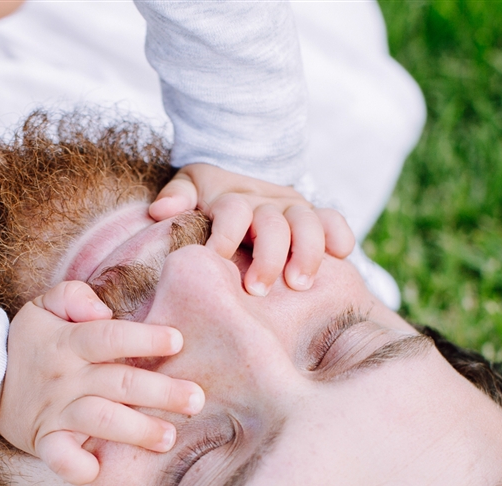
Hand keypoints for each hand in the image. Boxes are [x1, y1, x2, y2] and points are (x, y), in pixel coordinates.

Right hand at [0, 281, 204, 484]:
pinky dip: (75, 466)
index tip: (176, 340)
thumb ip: (73, 296)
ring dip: (135, 430)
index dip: (142, 337)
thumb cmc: (29, 343)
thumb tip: (102, 311)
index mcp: (68, 343)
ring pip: (99, 419)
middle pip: (117, 382)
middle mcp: (65, 377)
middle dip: (160, 392)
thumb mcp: (42, 306)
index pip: (108, 337)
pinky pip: (58, 456)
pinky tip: (97, 471)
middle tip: (197, 399)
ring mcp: (55, 411)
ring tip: (168, 437)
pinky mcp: (45, 440)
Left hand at [149, 163, 354, 296]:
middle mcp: (267, 203)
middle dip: (268, 256)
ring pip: (307, 223)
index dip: (226, 234)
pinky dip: (339, 234)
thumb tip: (160, 210)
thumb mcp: (190, 188)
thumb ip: (177, 195)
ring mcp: (294, 210)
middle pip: (274, 223)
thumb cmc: (209, 199)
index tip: (218, 259)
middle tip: (257, 289)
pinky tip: (340, 255)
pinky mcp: (316, 218)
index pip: (233, 211)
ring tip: (298, 284)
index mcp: (235, 199)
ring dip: (306, 252)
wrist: (241, 180)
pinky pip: (334, 220)